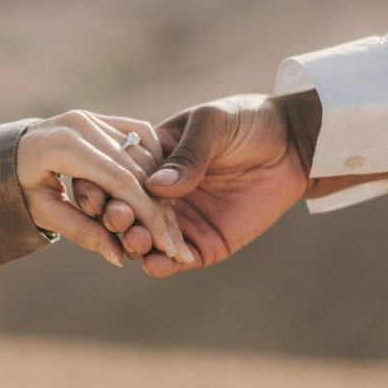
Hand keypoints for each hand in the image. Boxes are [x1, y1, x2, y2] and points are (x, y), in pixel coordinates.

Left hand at [17, 110, 188, 267]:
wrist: (7, 152)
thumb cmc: (16, 186)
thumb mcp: (42, 213)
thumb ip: (81, 232)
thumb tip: (119, 258)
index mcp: (63, 145)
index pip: (121, 181)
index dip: (148, 215)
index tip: (168, 246)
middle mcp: (82, 124)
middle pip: (137, 168)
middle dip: (161, 209)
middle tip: (177, 243)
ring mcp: (93, 117)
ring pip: (144, 152)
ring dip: (162, 190)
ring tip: (172, 225)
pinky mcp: (102, 117)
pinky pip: (141, 136)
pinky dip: (155, 164)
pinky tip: (164, 192)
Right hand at [74, 94, 309, 276]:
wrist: (292, 146)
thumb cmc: (246, 122)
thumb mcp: (213, 125)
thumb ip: (187, 153)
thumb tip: (156, 186)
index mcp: (151, 160)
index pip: (114, 176)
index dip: (100, 186)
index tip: (95, 194)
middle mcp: (158, 193)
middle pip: (124, 212)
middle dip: (115, 218)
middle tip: (118, 218)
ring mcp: (180, 220)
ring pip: (145, 241)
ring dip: (134, 244)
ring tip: (138, 240)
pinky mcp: (203, 243)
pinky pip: (176, 260)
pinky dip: (162, 265)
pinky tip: (157, 263)